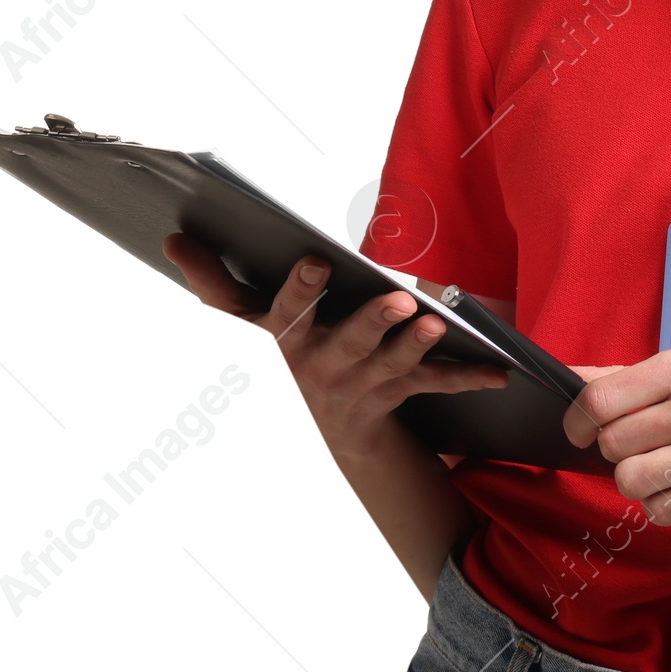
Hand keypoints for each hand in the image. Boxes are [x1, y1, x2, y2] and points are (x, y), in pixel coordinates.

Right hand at [162, 231, 508, 462]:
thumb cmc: (292, 354)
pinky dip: (467, 378)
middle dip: (372, 322)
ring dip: (416, 345)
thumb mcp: (251, 324)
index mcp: (287, 342)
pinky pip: (434, 388)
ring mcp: (359, 387)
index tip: (317, 262)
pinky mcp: (396, 398)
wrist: (329, 434)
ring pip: (391, 366)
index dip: (300, 290)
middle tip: (399, 300)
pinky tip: (499, 372)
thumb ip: (214, 282)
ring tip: (438, 323)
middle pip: (347, 343)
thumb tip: (171, 236)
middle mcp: (320, 368)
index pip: (283, 314)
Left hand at [561, 342, 670, 524]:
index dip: (577, 419)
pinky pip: (662, 510)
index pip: (601, 397)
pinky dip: (662, 504)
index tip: (576, 430)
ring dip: (636, 480)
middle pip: (612, 443)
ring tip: (662, 469)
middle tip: (642, 446)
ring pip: (631, 480)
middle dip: (616, 450)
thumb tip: (575, 380)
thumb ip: (640, 376)